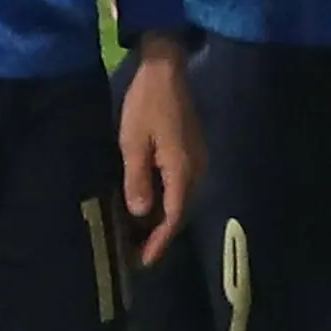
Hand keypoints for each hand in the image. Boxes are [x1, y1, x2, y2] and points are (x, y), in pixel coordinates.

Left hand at [117, 35, 203, 265]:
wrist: (166, 69)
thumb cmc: (147, 104)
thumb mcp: (133, 142)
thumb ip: (137, 179)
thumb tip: (140, 214)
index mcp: (183, 170)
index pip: (173, 217)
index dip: (158, 242)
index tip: (142, 262)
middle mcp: (196, 169)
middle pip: (180, 212)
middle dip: (158, 235)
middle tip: (134, 253)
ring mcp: (197, 159)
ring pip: (180, 199)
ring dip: (161, 218)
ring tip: (137, 234)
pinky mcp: (192, 151)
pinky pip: (180, 185)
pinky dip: (165, 201)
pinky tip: (148, 203)